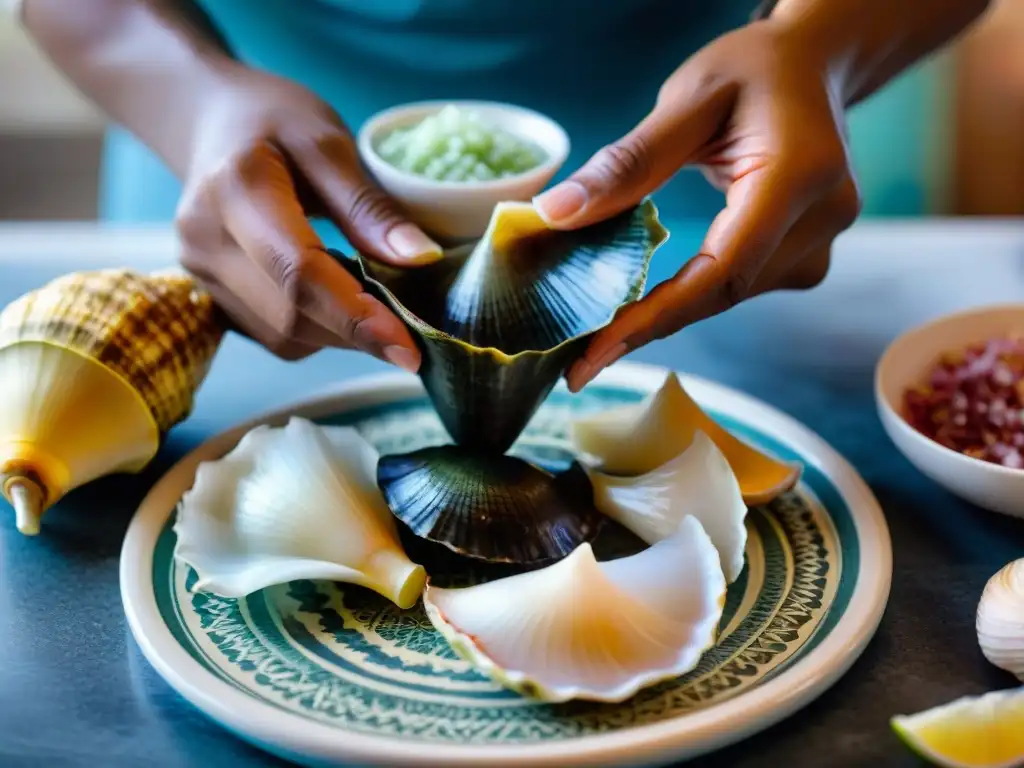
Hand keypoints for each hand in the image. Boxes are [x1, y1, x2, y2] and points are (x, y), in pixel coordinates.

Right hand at [175, 65, 441, 367]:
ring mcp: (199, 272)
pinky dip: (316, 330)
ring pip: (283, 335)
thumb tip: (421, 259)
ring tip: (378, 310)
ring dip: (340, 336)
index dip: (355, 316)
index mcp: (236, 188)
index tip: (409, 346)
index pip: (298, 272)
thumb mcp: (329, 142)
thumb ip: (370, 206)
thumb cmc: (274, 121)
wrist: (208, 120)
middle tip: (413, 333)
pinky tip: (336, 301)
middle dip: (356, 332)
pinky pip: (272, 335)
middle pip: (291, 314)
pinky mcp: (208, 294)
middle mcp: (205, 239)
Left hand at [534, 20, 861, 391]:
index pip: (723, 269)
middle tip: (578, 363)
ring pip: (729, 296)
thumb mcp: (688, 99)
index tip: (597, 349)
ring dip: (664, 316)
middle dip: (648, 328)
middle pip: (724, 293)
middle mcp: (822, 220)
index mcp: (799, 176)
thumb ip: (628, 162)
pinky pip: (737, 286)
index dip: (658, 315)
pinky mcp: (806, 255)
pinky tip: (640, 305)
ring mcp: (821, 243)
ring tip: (597, 336)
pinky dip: (687, 296)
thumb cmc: (753, 70)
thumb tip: (557, 213)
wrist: (814, 67)